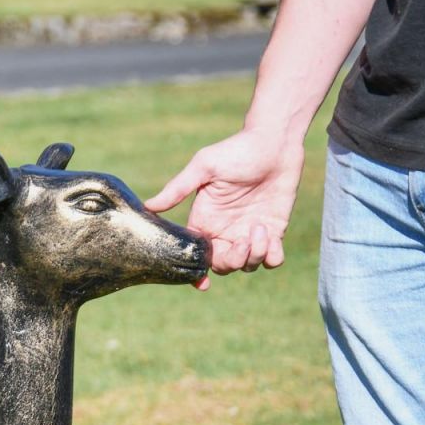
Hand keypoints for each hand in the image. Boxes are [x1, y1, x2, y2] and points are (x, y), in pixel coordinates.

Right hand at [144, 129, 304, 289]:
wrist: (275, 141)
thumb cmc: (237, 150)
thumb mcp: (204, 166)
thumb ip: (178, 189)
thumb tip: (148, 206)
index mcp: (205, 221)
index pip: (196, 256)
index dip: (196, 274)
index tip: (202, 283)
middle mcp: (225, 231)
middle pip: (222, 267)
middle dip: (232, 261)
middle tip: (242, 240)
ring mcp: (249, 233)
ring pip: (247, 265)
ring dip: (254, 255)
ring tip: (260, 228)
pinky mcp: (273, 231)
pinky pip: (272, 260)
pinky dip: (272, 256)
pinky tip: (271, 235)